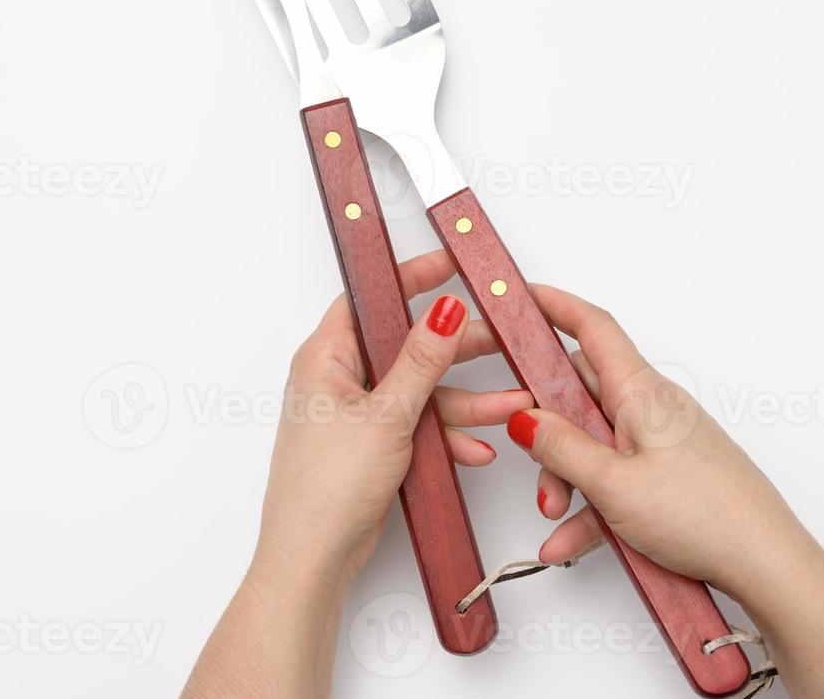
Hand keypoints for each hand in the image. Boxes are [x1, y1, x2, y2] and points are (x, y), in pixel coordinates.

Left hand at [184, 250, 532, 698]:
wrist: (313, 560)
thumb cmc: (324, 490)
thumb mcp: (385, 415)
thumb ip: (421, 361)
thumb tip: (443, 311)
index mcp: (327, 356)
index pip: (371, 296)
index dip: (410, 276)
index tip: (450, 264)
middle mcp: (340, 377)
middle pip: (407, 343)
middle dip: (457, 349)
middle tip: (499, 339)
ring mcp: (358, 411)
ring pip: (421, 388)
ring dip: (464, 401)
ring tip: (510, 404)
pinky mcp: (374, 441)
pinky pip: (419, 423)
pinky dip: (447, 434)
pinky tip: (477, 447)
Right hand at [503, 285, 823, 698]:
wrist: (766, 563)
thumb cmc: (706, 517)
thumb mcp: (614, 485)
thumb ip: (562, 449)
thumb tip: (525, 418)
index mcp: (640, 392)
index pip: (592, 327)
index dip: (554, 304)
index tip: (521, 296)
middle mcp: (649, 406)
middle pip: (581, 391)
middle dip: (546, 425)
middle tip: (526, 453)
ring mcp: (658, 440)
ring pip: (593, 439)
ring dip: (566, 474)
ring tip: (556, 514)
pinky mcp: (665, 472)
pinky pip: (614, 476)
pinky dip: (589, 504)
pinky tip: (570, 538)